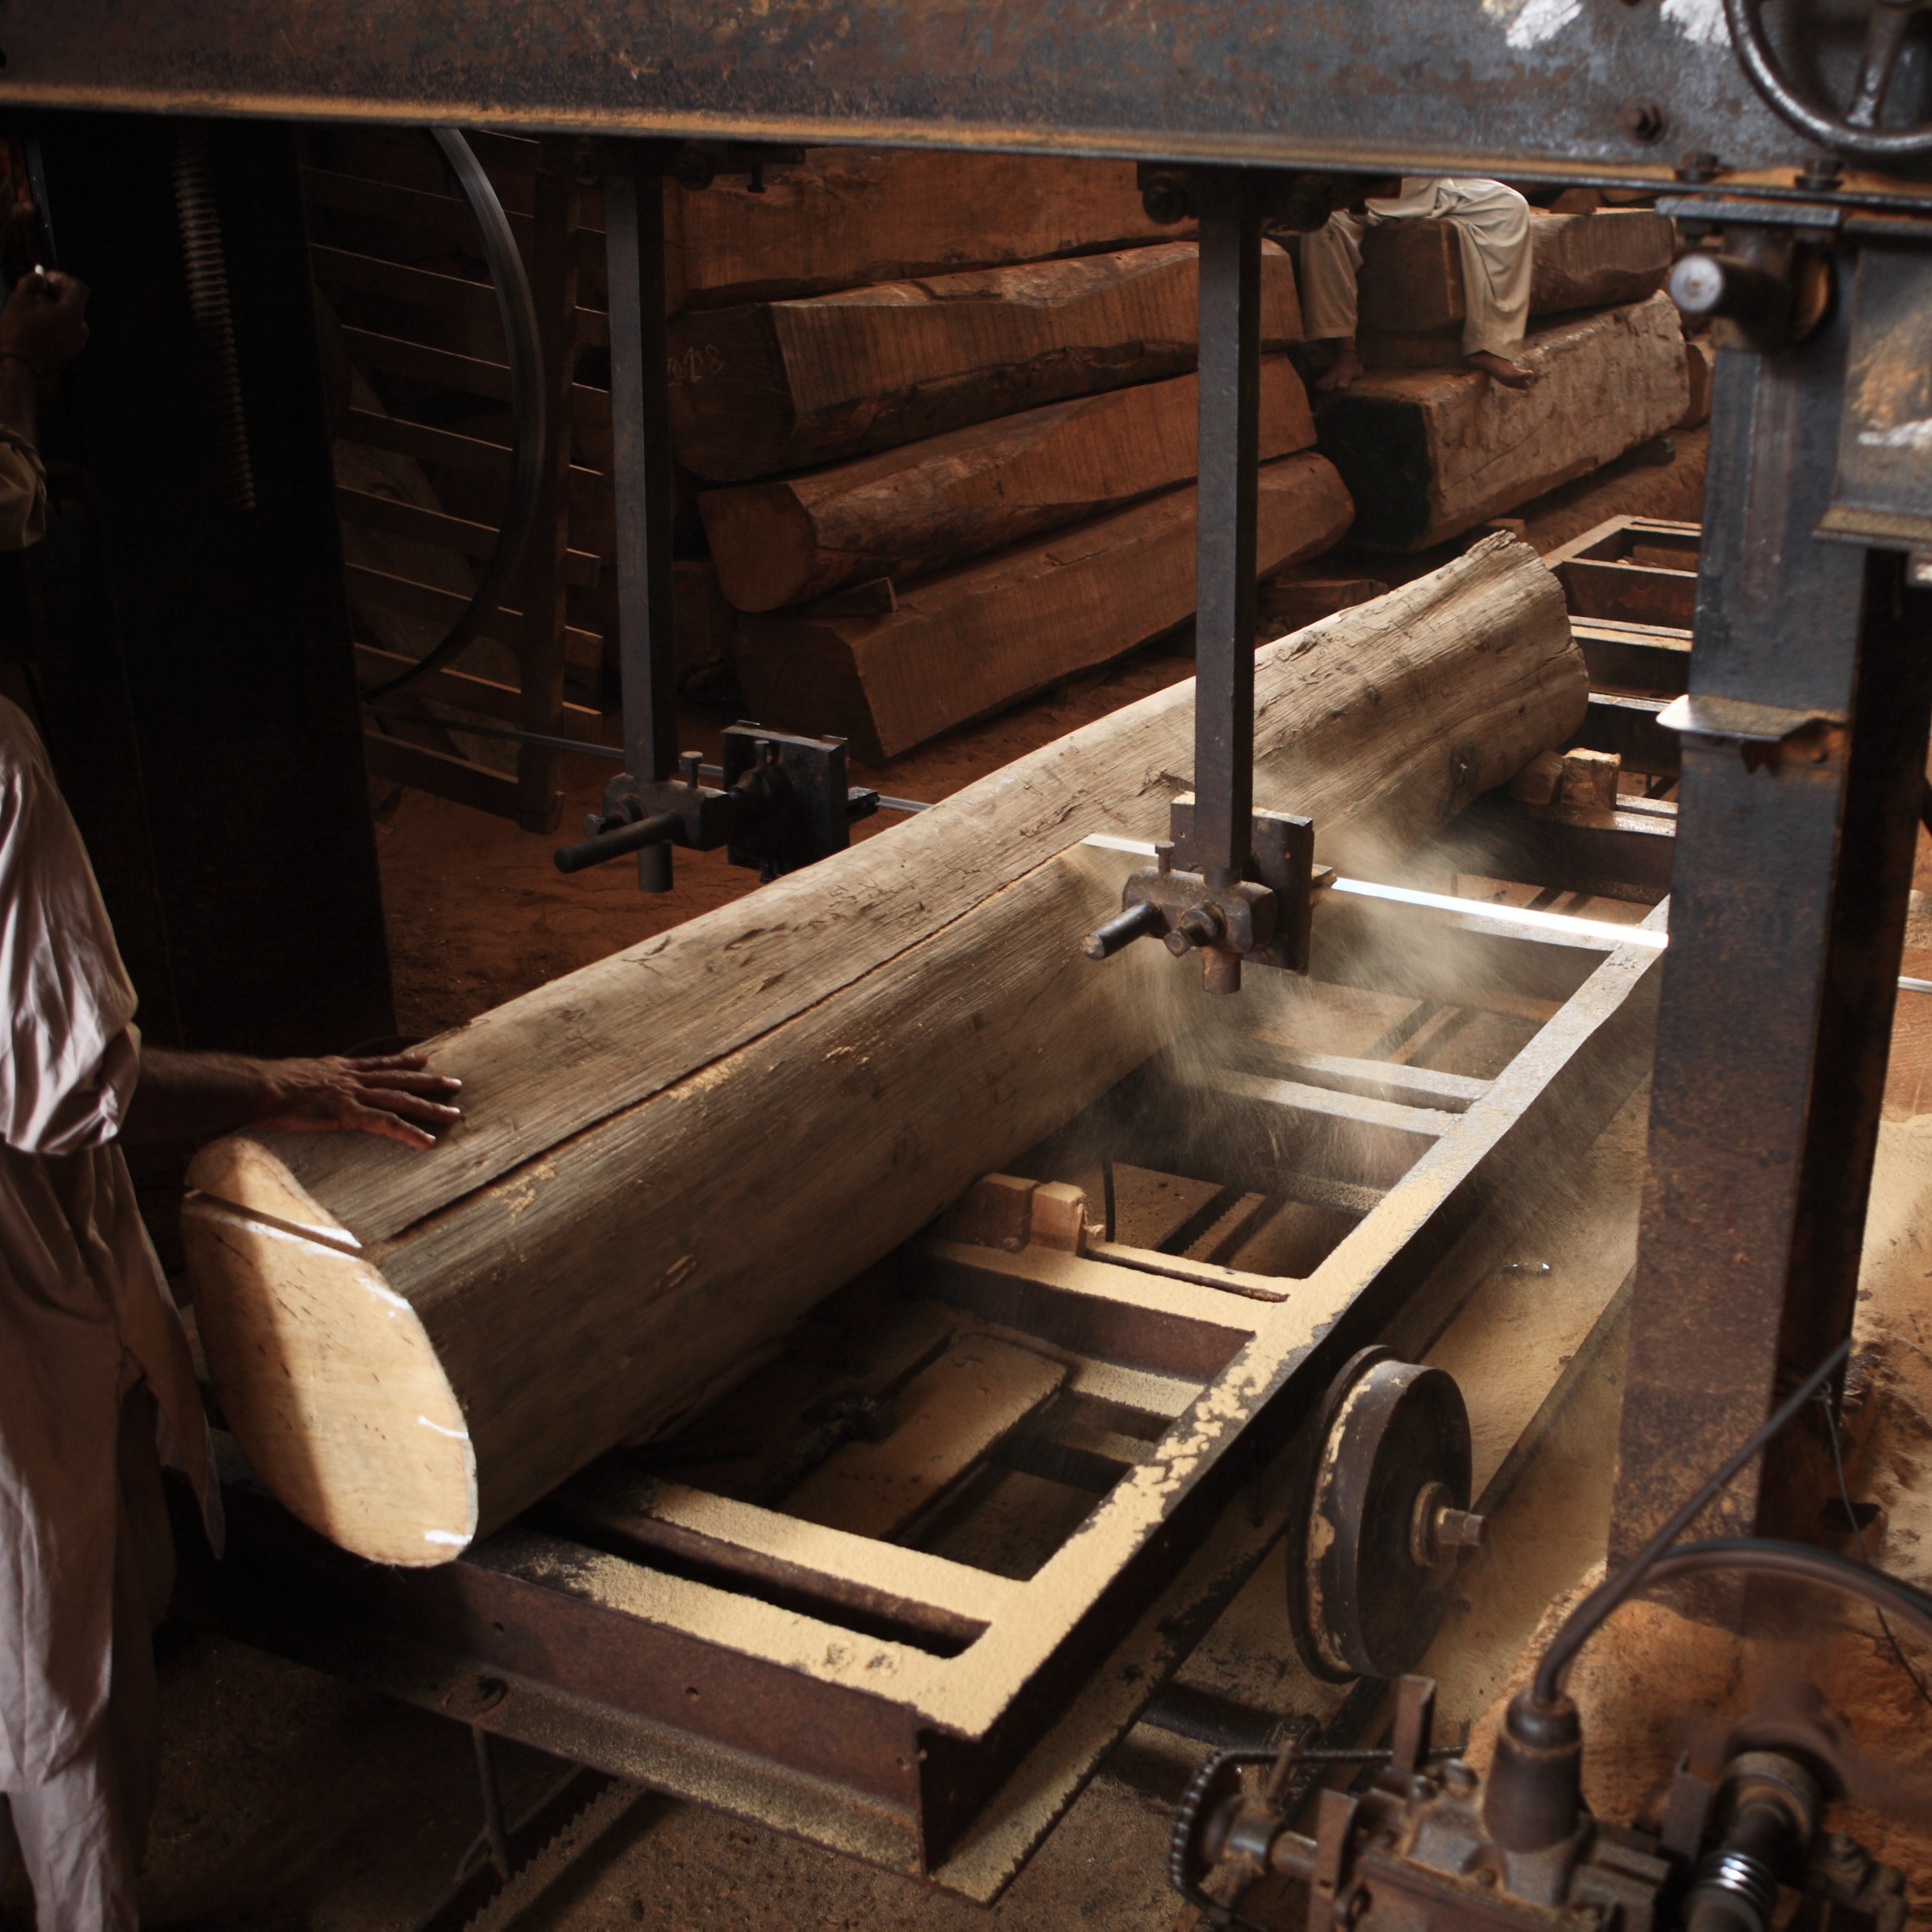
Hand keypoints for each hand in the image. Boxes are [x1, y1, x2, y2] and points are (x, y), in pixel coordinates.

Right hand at [0, 269, 89, 380]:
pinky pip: (68, 329)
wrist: (20, 365)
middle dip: (57, 292)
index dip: (64, 278)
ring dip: (55, 307)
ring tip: (34, 307)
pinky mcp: (73, 350)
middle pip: (75, 302)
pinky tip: (39, 322)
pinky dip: (57, 321)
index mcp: (72, 314)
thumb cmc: (18, 331)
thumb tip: (41, 278)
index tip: (47, 278)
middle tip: (37, 289)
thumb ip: (32, 281)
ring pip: (71, 316)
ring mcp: (78, 341)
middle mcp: (81, 328)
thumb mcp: (20, 298)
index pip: (79, 288)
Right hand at [252, 1052, 462, 1148]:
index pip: (378, 1063)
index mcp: (338, 1069)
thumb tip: (303, 1087)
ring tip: (454, 1113)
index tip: (423, 1056)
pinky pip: (388, 1124)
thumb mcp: (292, 1077)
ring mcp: (353, 1095)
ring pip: (401, 1099)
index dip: (402, 1060)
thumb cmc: (266, 1086)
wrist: (259, 1087)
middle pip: (399, 1078)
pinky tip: (428, 1141)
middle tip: (455, 1082)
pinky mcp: (349, 1114)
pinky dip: (410, 1133)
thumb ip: (308, 1082)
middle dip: (429, 1080)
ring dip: (430, 1107)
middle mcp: (352, 1078)